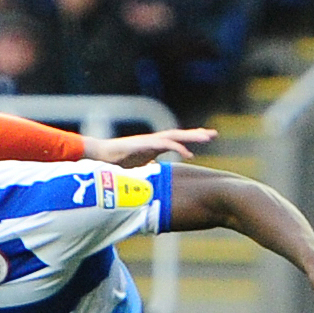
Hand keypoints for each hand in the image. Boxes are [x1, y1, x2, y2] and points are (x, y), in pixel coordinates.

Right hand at [86, 127, 215, 166]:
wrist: (100, 156)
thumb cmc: (116, 162)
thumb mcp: (138, 167)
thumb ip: (148, 169)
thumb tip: (155, 178)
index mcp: (154, 145)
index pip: (176, 140)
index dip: (191, 139)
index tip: (206, 138)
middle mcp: (154, 140)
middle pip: (180, 135)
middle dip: (197, 134)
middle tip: (214, 134)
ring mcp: (149, 141)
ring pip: (175, 136)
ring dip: (191, 137)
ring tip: (206, 138)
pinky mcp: (144, 145)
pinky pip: (163, 145)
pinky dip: (177, 148)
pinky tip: (188, 154)